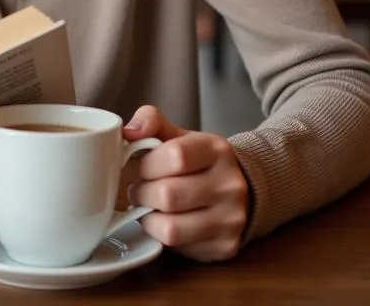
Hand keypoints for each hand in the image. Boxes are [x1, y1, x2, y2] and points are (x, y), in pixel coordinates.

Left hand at [123, 105, 248, 261]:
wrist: (242, 189)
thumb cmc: (198, 161)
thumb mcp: (179, 135)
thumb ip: (152, 122)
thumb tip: (127, 131)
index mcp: (216, 150)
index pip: (176, 155)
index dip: (147, 163)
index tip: (139, 166)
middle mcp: (230, 185)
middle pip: (168, 195)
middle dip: (142, 192)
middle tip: (137, 189)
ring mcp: (231, 219)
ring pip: (171, 228)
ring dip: (147, 218)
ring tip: (147, 206)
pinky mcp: (225, 247)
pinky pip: (179, 248)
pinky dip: (161, 235)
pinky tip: (162, 221)